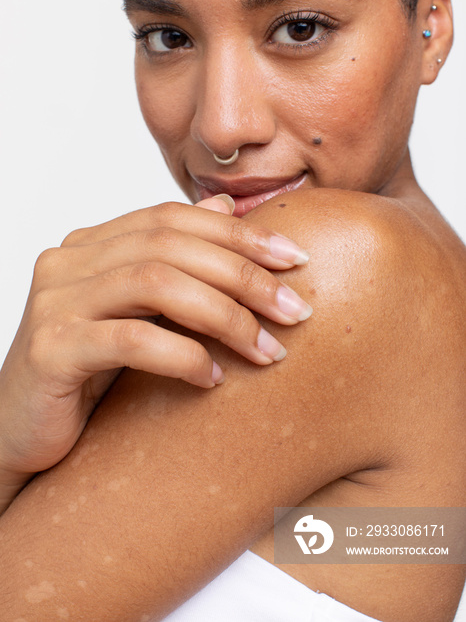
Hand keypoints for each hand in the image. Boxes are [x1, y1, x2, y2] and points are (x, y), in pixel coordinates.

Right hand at [0, 196, 310, 503]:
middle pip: (170, 246)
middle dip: (244, 276)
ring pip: (155, 284)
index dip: (238, 234)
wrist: (20, 433)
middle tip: (295, 311)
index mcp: (92, 245)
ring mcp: (54, 302)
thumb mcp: (139, 312)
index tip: (295, 259)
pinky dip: (183, 356)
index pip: (173, 218)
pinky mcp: (50, 349)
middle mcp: (69, 261)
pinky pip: (131, 340)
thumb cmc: (88, 374)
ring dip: (225, 316)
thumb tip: (226, 208)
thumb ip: (176, 262)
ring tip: (267, 350)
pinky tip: (213, 379)